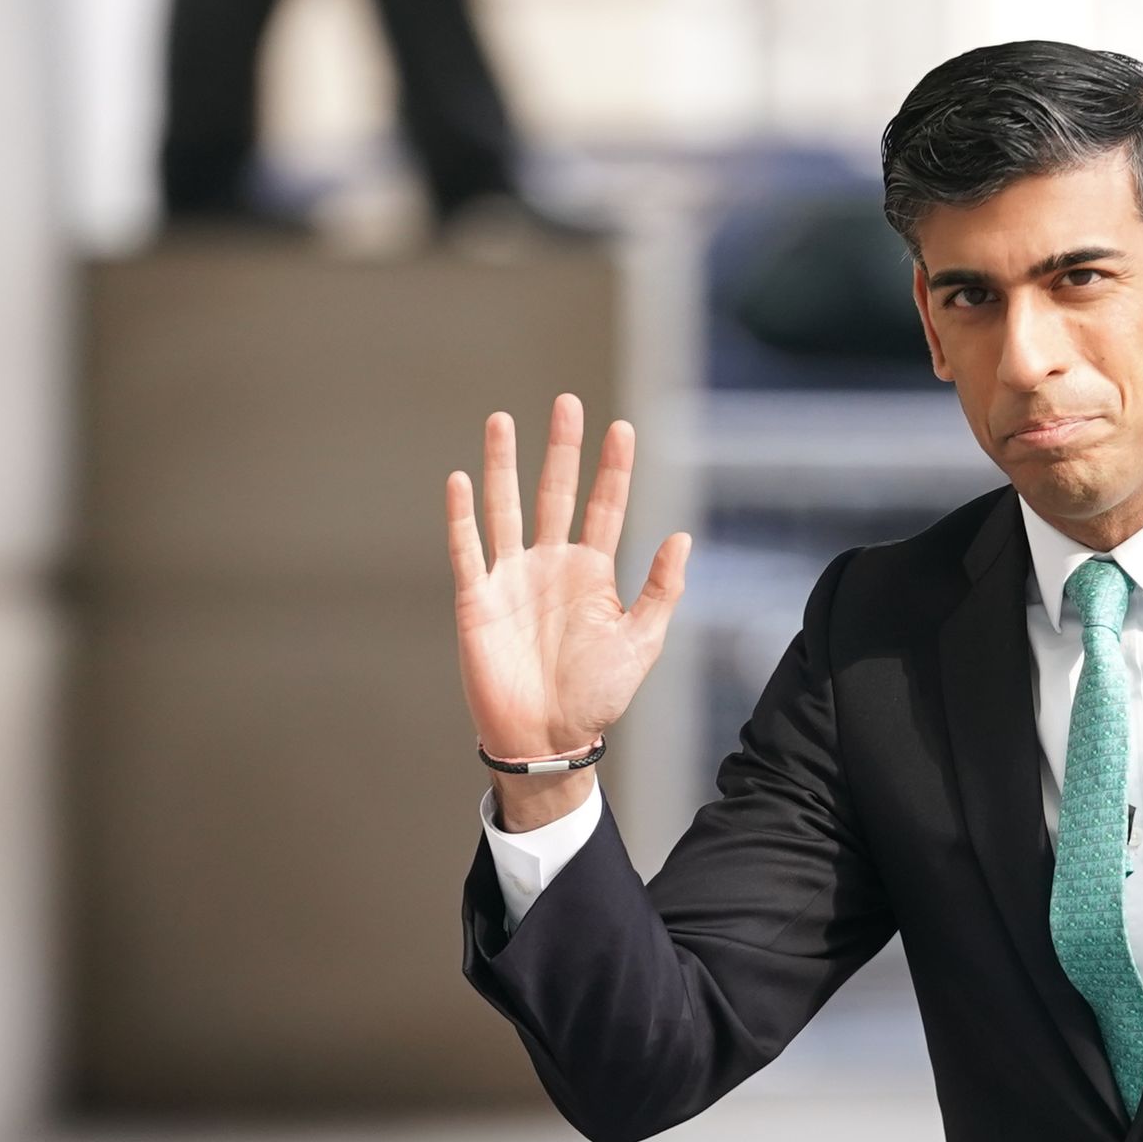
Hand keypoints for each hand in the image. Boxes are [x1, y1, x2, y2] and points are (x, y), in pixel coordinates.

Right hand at [446, 393, 689, 822]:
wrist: (548, 739)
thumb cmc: (597, 697)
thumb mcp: (641, 642)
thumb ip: (660, 590)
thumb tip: (681, 538)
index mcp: (593, 572)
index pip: (605, 506)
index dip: (613, 469)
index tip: (622, 428)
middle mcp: (551, 565)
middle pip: (556, 492)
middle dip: (562, 449)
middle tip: (568, 403)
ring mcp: (512, 578)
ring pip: (506, 507)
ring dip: (503, 465)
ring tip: (502, 421)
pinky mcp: (477, 600)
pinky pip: (468, 549)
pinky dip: (463, 516)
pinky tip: (461, 479)